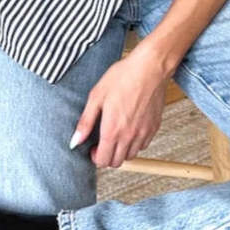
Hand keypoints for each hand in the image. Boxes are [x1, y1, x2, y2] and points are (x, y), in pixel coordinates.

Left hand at [70, 44, 169, 168]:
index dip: (95, 158)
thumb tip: (75, 141)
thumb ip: (85, 122)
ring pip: (131, 156)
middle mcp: (129, 136)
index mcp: (112, 130)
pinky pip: (143, 145)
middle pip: (117, 162)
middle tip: (103, 143)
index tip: (93, 148)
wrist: (150, 68)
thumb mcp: (96, 96)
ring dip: (121, 151)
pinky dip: (135, 143)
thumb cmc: (124, 77)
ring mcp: (143, 133)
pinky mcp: (154, 127)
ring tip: (117, 135)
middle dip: (107, 156)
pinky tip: (130, 129)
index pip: (103, 161)